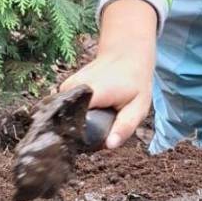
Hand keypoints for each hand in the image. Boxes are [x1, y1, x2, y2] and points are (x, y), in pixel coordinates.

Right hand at [57, 0, 156, 148]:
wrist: (125, 54)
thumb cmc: (135, 82)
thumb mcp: (138, 107)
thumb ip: (124, 127)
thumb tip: (109, 145)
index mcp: (90, 93)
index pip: (75, 125)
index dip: (82, 140)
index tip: (92, 145)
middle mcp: (71, 88)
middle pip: (68, 123)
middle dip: (81, 134)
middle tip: (99, 133)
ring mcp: (65, 87)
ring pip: (66, 117)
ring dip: (79, 124)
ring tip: (96, 120)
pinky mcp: (63, 88)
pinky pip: (66, 110)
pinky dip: (77, 115)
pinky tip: (90, 113)